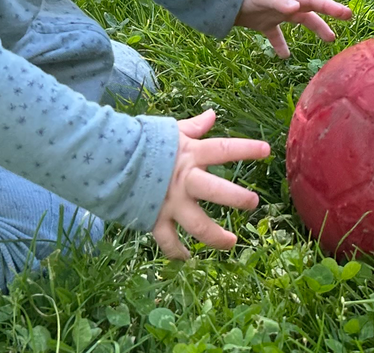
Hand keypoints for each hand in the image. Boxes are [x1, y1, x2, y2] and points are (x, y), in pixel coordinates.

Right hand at [152, 109, 270, 258]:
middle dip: (237, 198)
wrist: (106, 161)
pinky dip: (177, 252)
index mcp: (191, 155)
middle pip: (217, 191)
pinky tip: (188, 258)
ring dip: (216, 237)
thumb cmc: (143, 143)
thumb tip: (212, 114)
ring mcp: (170, 202)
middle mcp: (184, 180)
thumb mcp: (170, 131)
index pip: (224, 150)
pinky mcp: (154, 219)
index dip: (246, 149)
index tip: (267, 151)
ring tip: (232, 242)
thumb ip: (194, 127)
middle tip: (253, 203)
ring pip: (198, 224)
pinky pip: (168, 241)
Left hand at [235, 0, 351, 58]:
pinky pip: (276, 35)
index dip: (332, 7)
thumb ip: (279, 2)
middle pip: (312, 11)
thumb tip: (296, 9)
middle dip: (330, 15)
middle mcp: (286, 4)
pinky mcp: (263, 23)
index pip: (315, 1)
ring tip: (329, 39)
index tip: (347, 14)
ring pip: (299, 22)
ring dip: (314, 29)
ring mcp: (276, 14)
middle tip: (347, 20)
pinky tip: (284, 57)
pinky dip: (281, 45)